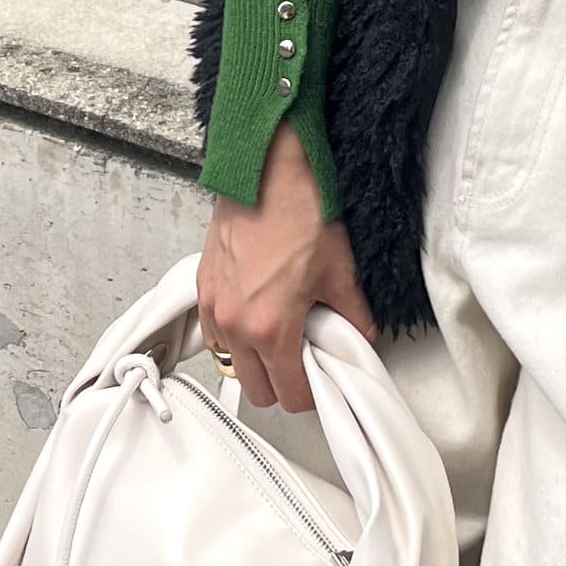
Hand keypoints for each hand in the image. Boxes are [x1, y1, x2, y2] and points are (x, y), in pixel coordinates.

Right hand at [197, 121, 378, 412]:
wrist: (266, 171)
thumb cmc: (301, 211)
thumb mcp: (340, 269)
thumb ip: (353, 315)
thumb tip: (362, 337)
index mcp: (271, 328)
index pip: (289, 394)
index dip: (311, 394)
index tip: (324, 379)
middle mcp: (235, 325)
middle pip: (257, 389)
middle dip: (283, 382)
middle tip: (307, 357)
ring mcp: (214, 308)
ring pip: (232, 364)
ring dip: (255, 361)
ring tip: (282, 331)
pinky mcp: (203, 288)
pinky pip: (215, 334)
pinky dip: (234, 335)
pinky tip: (258, 311)